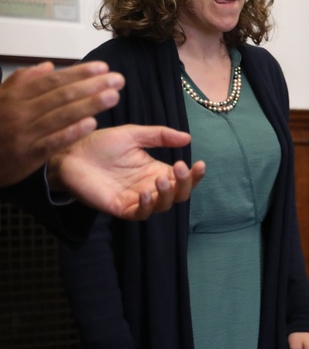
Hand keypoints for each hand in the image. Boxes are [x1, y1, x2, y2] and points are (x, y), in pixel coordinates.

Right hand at [0, 61, 123, 186]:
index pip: (53, 81)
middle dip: (92, 86)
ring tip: (113, 96)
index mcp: (16, 95)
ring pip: (61, 115)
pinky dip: (72, 132)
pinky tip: (92, 124)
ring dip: (89, 105)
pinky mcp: (28, 154)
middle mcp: (21, 111)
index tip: (103, 67)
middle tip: (117, 80)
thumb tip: (49, 66)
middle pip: (62, 95)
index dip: (79, 73)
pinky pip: (53, 141)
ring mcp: (25, 132)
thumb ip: (23, 81)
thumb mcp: (0, 98)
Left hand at [48, 125, 206, 220]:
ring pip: (162, 206)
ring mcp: (135, 199)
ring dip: (167, 194)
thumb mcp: (133, 134)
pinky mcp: (119, 207)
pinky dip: (146, 206)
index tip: (199, 163)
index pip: (182, 179)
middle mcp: (149, 186)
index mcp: (155, 170)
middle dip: (184, 184)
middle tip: (178, 168)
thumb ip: (160, 136)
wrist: (69, 152)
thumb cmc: (99, 144)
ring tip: (161, 179)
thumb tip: (187, 138)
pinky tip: (144, 193)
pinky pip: (139, 214)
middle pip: (179, 195)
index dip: (194, 175)